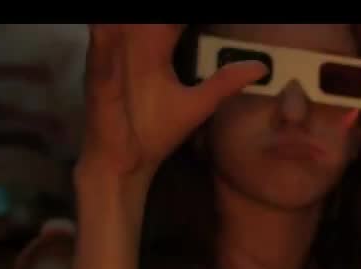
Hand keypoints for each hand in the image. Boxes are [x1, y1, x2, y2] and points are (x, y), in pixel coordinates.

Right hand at [77, 24, 267, 191]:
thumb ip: (225, 81)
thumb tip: (261, 67)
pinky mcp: (100, 80)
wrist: (129, 162)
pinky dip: (105, 37)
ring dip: (126, 20)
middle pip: (143, 16)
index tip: (210, 7)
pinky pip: (101, 54)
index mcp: (153, 50)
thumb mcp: (199, 103)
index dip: (182, 13)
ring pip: (117, 24)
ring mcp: (113, 61)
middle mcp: (131, 48)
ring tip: (133, 15)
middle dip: (151, 13)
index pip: (170, 18)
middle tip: (174, 15)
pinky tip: (109, 28)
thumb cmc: (155, 129)